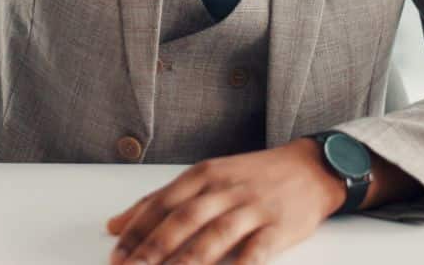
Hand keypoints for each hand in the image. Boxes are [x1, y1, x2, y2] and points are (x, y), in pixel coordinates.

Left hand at [106, 138, 346, 264]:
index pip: (161, 203)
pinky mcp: (277, 227)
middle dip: (154, 249)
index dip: (136, 231)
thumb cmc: (250, 176)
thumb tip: (115, 225)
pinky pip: (255, 252)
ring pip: (214, 235)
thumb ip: (162, 200)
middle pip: (183, 220)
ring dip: (188, 261)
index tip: (115, 255)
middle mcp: (223, 188)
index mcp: (202, 175)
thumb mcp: (205, 177)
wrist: (308, 167)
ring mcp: (251, 207)